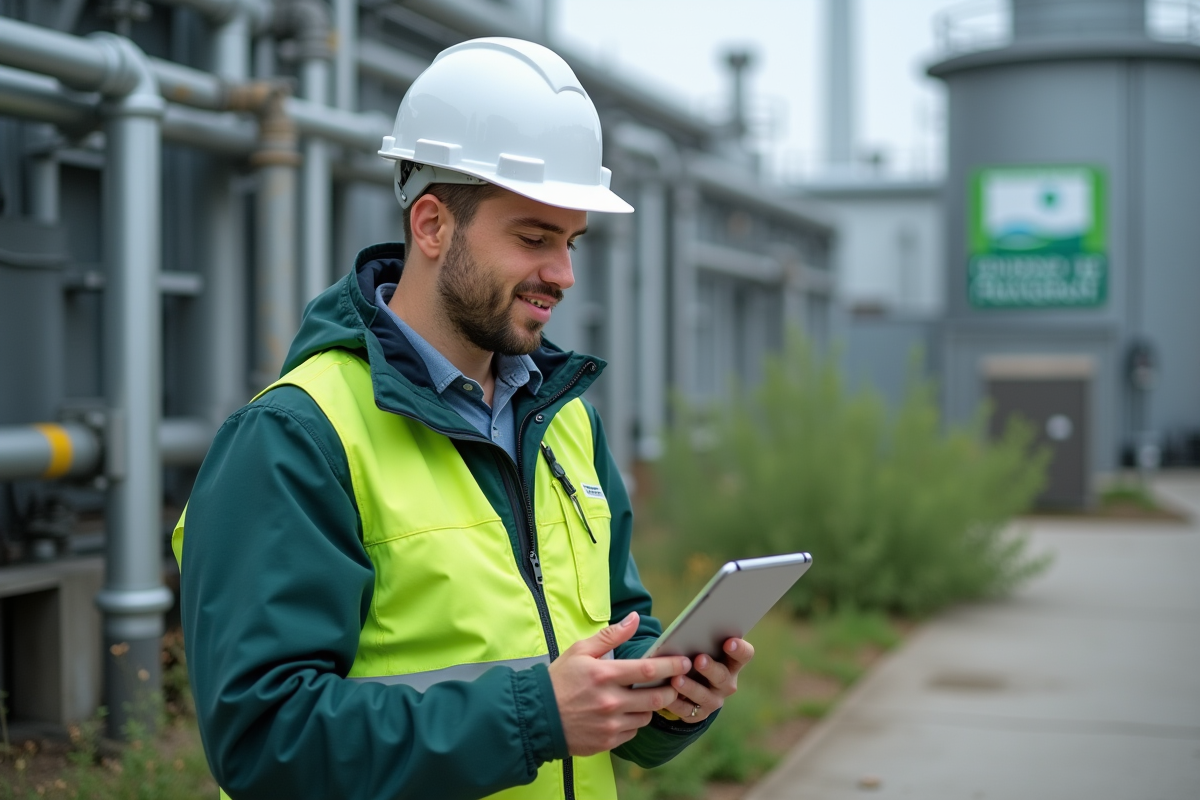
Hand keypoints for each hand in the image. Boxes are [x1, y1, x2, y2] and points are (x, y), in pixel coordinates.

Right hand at [549, 612, 691, 755]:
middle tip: (674, 683)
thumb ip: (610, 636)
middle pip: (657, 698)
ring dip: (651, 706)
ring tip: (643, 697)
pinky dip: (634, 721)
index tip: (684, 662)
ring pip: (647, 716)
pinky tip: (624, 712)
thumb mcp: (579, 650)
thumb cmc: (558, 679)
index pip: (648, 670)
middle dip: (671, 689)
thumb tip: (634, 618)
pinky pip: (633, 731)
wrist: (536, 716)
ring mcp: (609, 724)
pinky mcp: (607, 742)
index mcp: (604, 675)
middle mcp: (610, 701)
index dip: (671, 666)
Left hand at [662, 637, 754, 723]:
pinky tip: (667, 697)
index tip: (729, 642)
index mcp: (732, 662)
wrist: (692, 685)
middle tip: (699, 659)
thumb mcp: (702, 647)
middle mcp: (727, 682)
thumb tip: (688, 628)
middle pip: (723, 676)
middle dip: (711, 668)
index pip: (744, 655)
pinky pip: (687, 711)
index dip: (739, 649)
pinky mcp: (699, 714)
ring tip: (677, 679)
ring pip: (704, 696)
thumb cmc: (696, 655)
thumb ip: (701, 639)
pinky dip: (676, 704)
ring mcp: (714, 700)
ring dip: (691, 687)